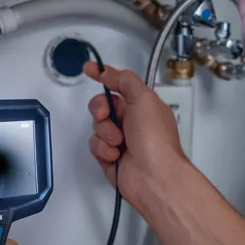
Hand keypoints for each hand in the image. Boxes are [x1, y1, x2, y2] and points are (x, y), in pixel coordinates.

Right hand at [84, 62, 188, 210]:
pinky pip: (94, 145)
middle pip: (102, 104)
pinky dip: (103, 149)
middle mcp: (131, 121)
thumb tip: (108, 72)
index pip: (119, 84)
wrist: (153, 175)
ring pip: (96, 126)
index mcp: (142, 105)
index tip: (89, 69)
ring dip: (105, 132)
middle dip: (100, 109)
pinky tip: (116, 156)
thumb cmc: (155, 139)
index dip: (103, 75)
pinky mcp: (109, 156)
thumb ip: (124, 80)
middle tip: (106, 115)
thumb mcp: (144, 98)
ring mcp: (120, 139)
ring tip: (119, 143)